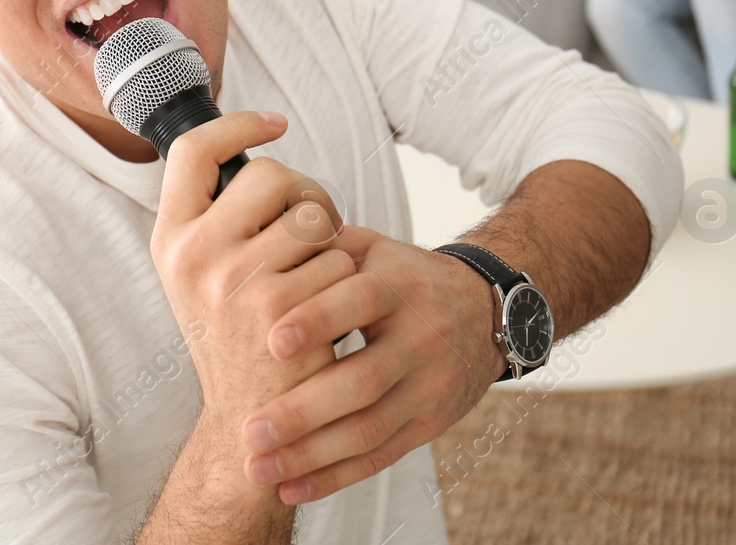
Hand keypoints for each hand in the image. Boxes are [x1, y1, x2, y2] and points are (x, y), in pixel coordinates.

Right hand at [150, 111, 349, 455]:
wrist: (253, 422)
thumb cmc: (240, 338)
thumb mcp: (202, 275)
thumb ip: (219, 218)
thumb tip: (256, 150)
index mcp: (170, 239)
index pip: (192, 150)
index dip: (238, 125)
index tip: (275, 123)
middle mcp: (191, 255)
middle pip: (269, 174)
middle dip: (306, 194)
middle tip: (312, 228)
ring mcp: (231, 281)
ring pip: (311, 215)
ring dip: (329, 238)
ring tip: (320, 271)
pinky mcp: (277, 307)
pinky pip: (336, 257)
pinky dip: (344, 276)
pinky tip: (330, 307)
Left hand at [239, 225, 505, 503]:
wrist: (484, 311)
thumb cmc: (404, 277)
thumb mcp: (372, 249)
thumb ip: (320, 247)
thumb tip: (259, 246)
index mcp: (399, 285)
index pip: (361, 301)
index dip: (318, 319)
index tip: (272, 341)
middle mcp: (421, 338)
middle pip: (363, 381)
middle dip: (303, 411)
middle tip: (250, 430)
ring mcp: (429, 386)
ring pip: (369, 428)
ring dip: (310, 455)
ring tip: (259, 467)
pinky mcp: (430, 423)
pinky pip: (381, 456)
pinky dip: (335, 477)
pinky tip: (292, 488)